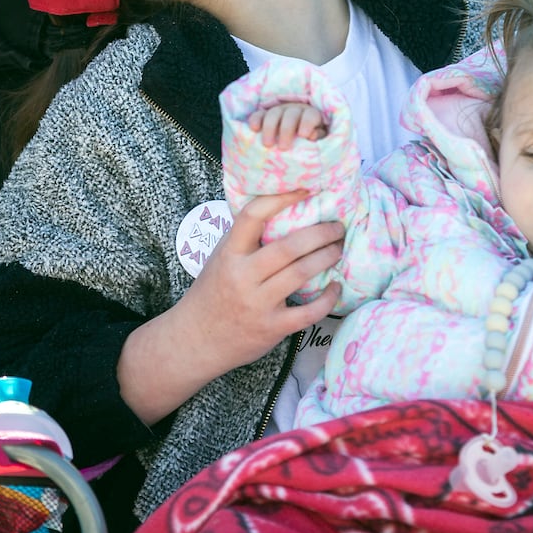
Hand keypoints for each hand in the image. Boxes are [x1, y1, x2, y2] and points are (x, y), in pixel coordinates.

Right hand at [178, 190, 342, 368]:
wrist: (194, 341)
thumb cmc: (212, 294)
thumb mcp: (219, 259)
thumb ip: (243, 238)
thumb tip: (277, 208)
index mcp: (229, 254)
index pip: (252, 216)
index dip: (281, 199)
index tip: (306, 190)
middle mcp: (243, 276)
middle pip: (289, 247)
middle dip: (321, 233)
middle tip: (338, 226)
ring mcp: (258, 303)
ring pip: (301, 274)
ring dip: (326, 257)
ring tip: (338, 248)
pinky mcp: (272, 328)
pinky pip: (308, 312)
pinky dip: (328, 298)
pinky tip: (336, 287)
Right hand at [249, 102, 327, 146]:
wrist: (297, 137)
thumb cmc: (310, 141)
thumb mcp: (319, 141)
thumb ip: (318, 137)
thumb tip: (313, 135)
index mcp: (311, 115)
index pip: (310, 115)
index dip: (307, 123)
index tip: (302, 135)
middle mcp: (295, 110)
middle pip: (290, 115)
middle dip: (286, 130)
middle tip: (283, 147)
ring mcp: (280, 110)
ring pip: (274, 113)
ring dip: (269, 128)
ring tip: (267, 145)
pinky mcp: (266, 114)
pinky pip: (259, 114)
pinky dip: (256, 119)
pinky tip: (254, 129)